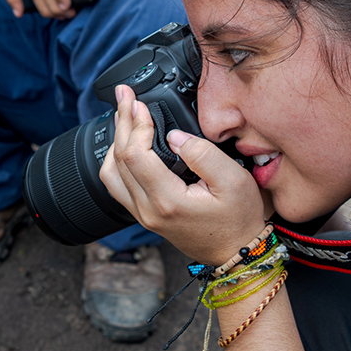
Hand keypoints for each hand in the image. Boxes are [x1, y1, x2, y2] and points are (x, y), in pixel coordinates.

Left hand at [99, 85, 265, 265]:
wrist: (237, 254)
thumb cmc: (239, 219)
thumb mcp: (234, 181)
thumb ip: (203, 154)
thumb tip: (174, 135)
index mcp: (167, 200)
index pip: (135, 155)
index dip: (134, 124)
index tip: (138, 103)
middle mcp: (148, 210)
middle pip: (118, 160)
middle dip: (120, 122)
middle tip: (124, 96)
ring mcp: (143, 215)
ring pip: (111, 174)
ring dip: (115, 142)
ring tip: (124, 116)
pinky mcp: (144, 215)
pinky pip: (118, 186)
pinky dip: (118, 160)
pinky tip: (127, 143)